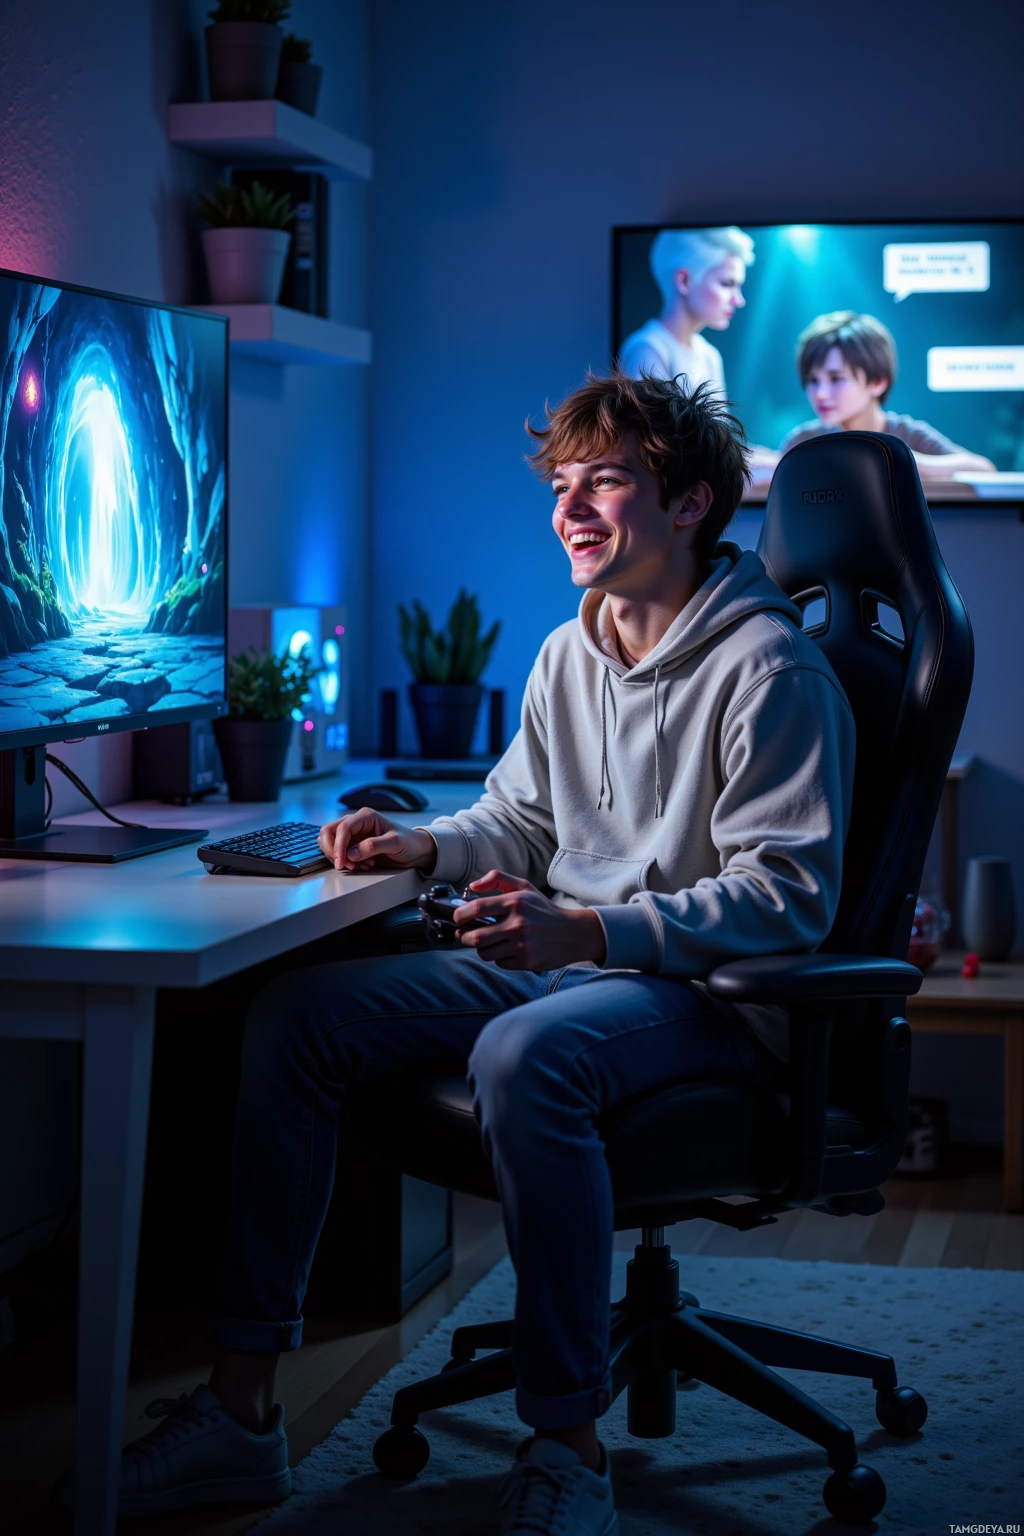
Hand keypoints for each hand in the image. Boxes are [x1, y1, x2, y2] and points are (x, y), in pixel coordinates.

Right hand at [319, 809, 436, 870]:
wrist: (416, 851)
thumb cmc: (409, 842)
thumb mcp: (395, 843)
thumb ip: (373, 846)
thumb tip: (351, 853)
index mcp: (365, 816)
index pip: (343, 828)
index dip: (338, 846)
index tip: (341, 862)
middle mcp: (356, 822)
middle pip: (328, 832)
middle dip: (333, 850)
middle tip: (346, 866)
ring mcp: (353, 834)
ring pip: (329, 842)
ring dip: (339, 857)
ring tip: (359, 865)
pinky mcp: (352, 845)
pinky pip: (338, 852)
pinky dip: (344, 861)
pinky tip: (361, 865)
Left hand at [454, 869, 606, 969]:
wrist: (573, 933)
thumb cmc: (544, 909)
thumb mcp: (524, 887)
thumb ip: (497, 879)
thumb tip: (472, 886)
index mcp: (515, 902)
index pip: (476, 908)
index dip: (460, 914)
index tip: (458, 918)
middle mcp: (517, 924)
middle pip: (475, 937)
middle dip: (464, 937)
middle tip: (465, 934)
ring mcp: (521, 945)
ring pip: (484, 952)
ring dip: (482, 948)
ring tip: (489, 941)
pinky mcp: (526, 961)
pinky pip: (499, 962)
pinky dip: (499, 957)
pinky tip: (508, 949)